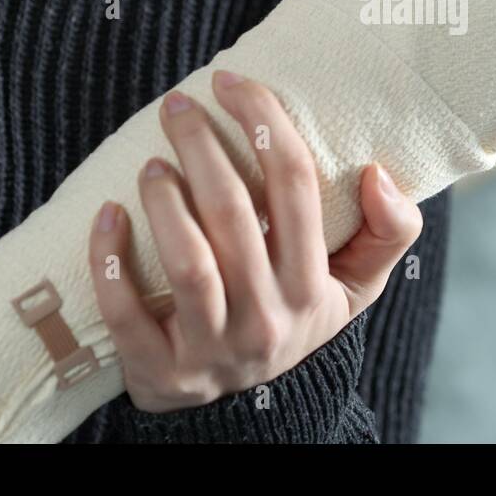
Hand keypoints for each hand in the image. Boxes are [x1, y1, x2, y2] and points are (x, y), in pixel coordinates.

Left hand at [87, 72, 421, 412]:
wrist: (249, 412)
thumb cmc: (296, 318)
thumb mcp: (355, 285)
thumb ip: (389, 232)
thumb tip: (379, 173)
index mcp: (313, 285)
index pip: (296, 186)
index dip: (266, 123)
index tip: (233, 83)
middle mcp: (267, 316)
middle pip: (234, 214)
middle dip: (202, 146)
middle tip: (177, 106)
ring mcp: (213, 347)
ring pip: (188, 262)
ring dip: (164, 200)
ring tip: (151, 164)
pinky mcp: (161, 369)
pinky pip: (127, 313)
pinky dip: (110, 261)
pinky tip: (107, 215)